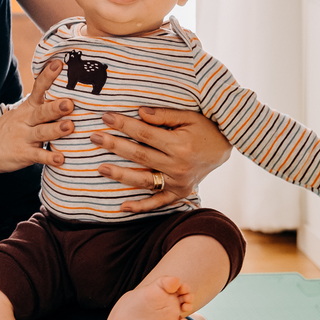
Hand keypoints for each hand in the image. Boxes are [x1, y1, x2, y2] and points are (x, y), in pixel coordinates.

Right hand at [0, 60, 75, 173]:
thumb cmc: (6, 130)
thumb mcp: (20, 113)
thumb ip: (40, 106)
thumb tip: (66, 95)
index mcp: (26, 108)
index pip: (38, 89)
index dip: (48, 77)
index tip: (58, 64)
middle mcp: (25, 121)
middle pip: (41, 112)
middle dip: (55, 107)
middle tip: (69, 103)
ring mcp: (23, 138)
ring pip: (41, 133)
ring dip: (56, 130)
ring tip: (70, 127)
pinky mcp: (23, 154)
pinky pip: (38, 156)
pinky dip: (49, 158)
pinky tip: (61, 159)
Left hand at [90, 107, 232, 212]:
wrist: (225, 149)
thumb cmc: (205, 128)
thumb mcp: (189, 116)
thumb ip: (164, 115)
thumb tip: (139, 112)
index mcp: (180, 144)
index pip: (145, 133)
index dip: (124, 125)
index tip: (106, 117)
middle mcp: (178, 166)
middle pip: (140, 156)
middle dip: (114, 146)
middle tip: (94, 138)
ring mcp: (178, 182)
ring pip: (144, 180)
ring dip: (120, 175)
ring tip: (100, 168)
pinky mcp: (179, 193)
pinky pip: (158, 202)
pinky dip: (141, 207)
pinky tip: (122, 207)